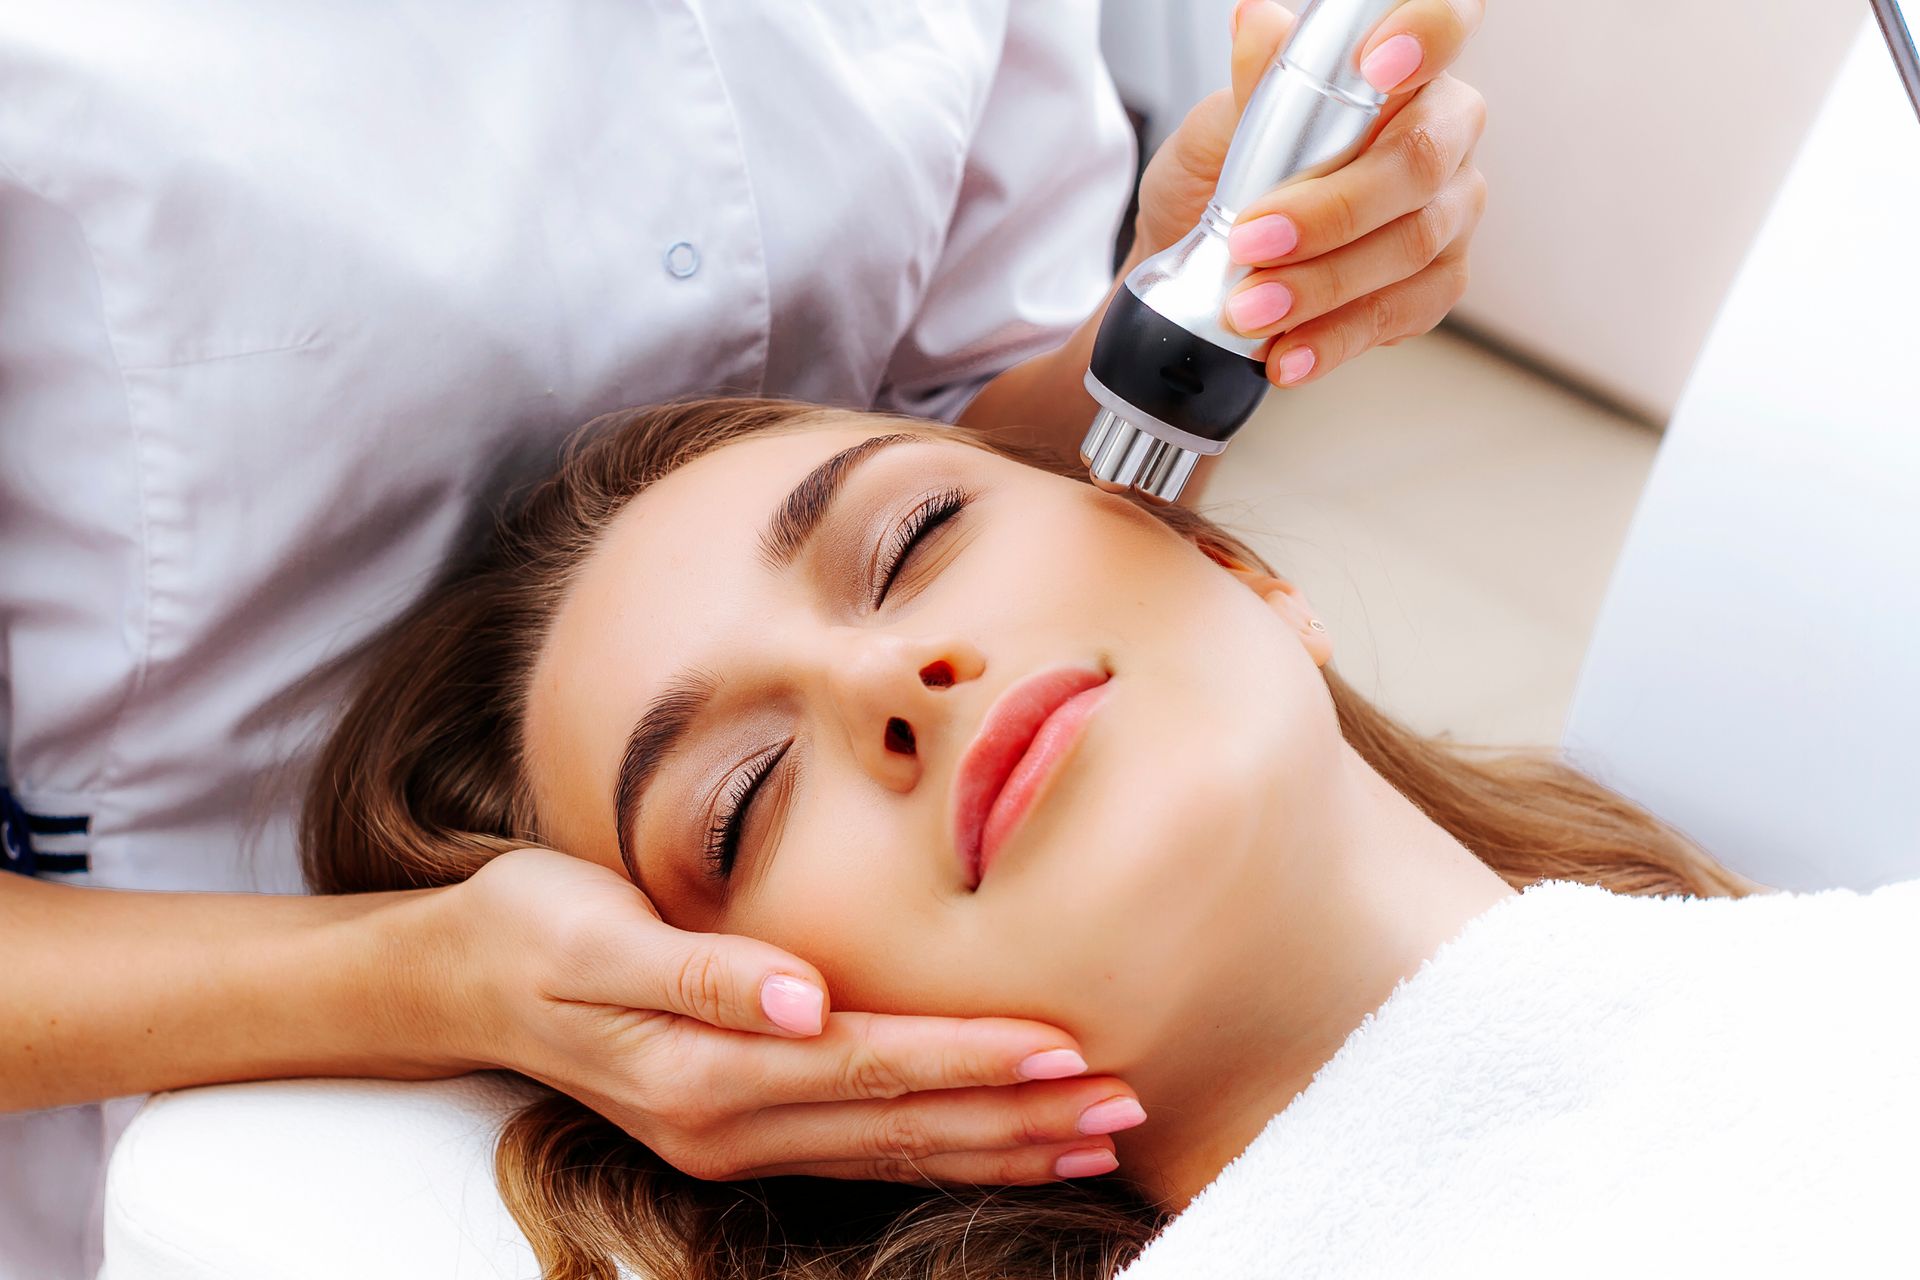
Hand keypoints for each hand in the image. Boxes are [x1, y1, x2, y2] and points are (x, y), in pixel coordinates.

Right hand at [413, 848, 1142, 1184]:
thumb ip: (706, 969)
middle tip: (1124, 1105)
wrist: (462, 978)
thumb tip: (801, 995)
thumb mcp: (601, 935)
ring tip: (1097, 1136)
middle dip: (1018, 1119)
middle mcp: (727, 1124)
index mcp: (703, 1071)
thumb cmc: (536, 931)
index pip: (871, 1067)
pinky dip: (944, 1151)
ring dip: (1000, 1147)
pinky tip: (1003, 1142)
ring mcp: (734, 1141)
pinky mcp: (739, 1132)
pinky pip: (863, 1153)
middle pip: (902, 1127)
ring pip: (894, 1154)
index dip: (972, 1059)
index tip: (1066, 1048)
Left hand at [1131, 0, 1487, 388]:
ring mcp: (1447, 210)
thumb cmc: (1221, 187)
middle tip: (1253, 240)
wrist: (1207, 277)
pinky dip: (1334, 338)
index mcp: (1399, 70)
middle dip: (1330, 208)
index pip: (1446, 20)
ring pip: (1409, 245)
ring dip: (1320, 285)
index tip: (1378, 66)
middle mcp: (1440, 131)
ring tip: (1250, 311)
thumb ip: (1253, 88)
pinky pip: (1399, 314)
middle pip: (1418, 158)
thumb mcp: (1216, 130)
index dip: (1428, 32)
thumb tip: (1256, 23)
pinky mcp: (1436, 285)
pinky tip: (1288, 354)